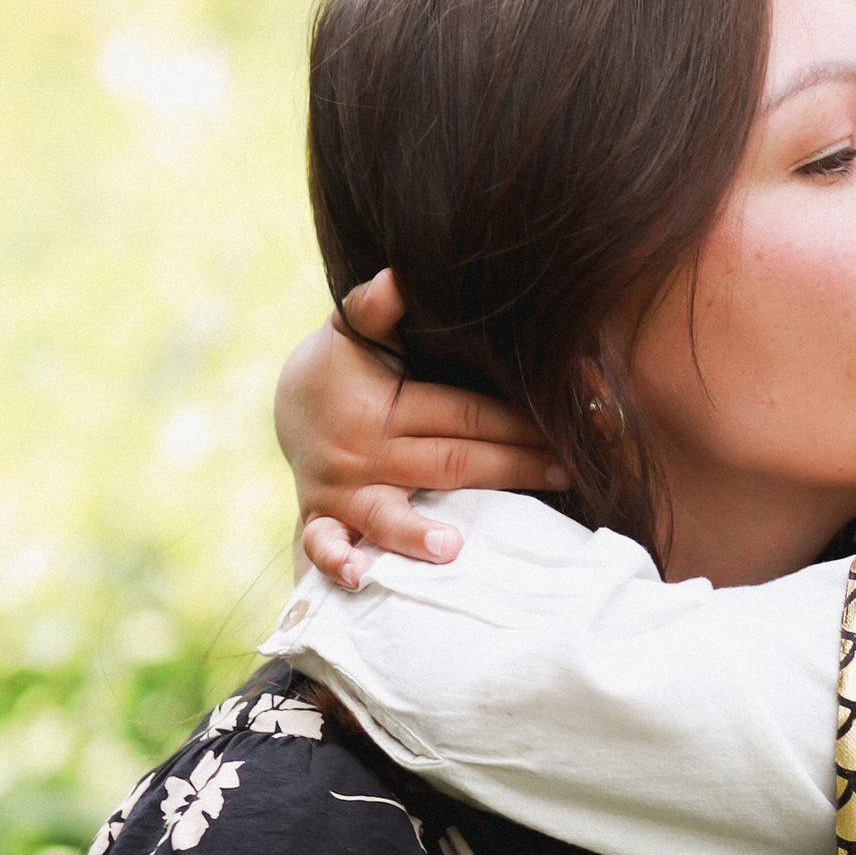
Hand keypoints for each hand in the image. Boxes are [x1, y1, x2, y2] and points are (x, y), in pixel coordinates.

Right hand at [274, 273, 563, 578]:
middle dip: (509, 469)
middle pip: (447, 463)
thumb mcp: (352, 330)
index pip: (461, 414)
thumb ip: (376, 307)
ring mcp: (344, 489)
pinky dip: (336, 561)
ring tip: (453, 547)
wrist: (291, 405)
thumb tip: (399, 277)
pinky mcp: (322, 518)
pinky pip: (322, 544)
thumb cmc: (344, 366)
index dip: (514, 421)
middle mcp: (366, 450)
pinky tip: (360, 577)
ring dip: (417, 531)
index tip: (564, 428)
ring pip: (388, 511)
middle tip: (564, 473)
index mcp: (384, 404)